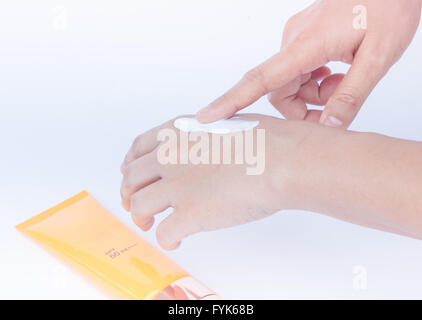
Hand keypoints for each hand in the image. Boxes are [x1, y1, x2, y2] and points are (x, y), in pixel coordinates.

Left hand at [120, 114, 319, 249]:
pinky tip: (176, 241)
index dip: (130, 165)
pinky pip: (164, 234)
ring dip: (140, 219)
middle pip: (131, 179)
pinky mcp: (190, 214)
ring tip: (149, 225)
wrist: (279, 159)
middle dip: (129, 195)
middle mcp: (170, 156)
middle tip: (136, 206)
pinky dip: (166, 240)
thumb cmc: (264, 140)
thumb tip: (202, 148)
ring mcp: (177, 186)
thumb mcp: (224, 122)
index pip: (138, 148)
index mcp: (178, 132)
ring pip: (139, 207)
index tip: (132, 176)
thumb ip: (202, 136)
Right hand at [196, 0, 420, 127]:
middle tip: (334, 111)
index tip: (207, 115)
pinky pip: (299, 70)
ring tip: (343, 82)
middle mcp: (295, 40)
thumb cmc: (390, 8)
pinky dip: (315, 81)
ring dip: (313, 93)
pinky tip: (337, 72)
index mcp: (307, 44)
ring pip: (290, 82)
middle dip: (302, 108)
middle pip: (279, 90)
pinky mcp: (305, 38)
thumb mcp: (378, 57)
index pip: (261, 78)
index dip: (231, 100)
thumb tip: (329, 128)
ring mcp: (298, 38)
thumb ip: (351, 95)